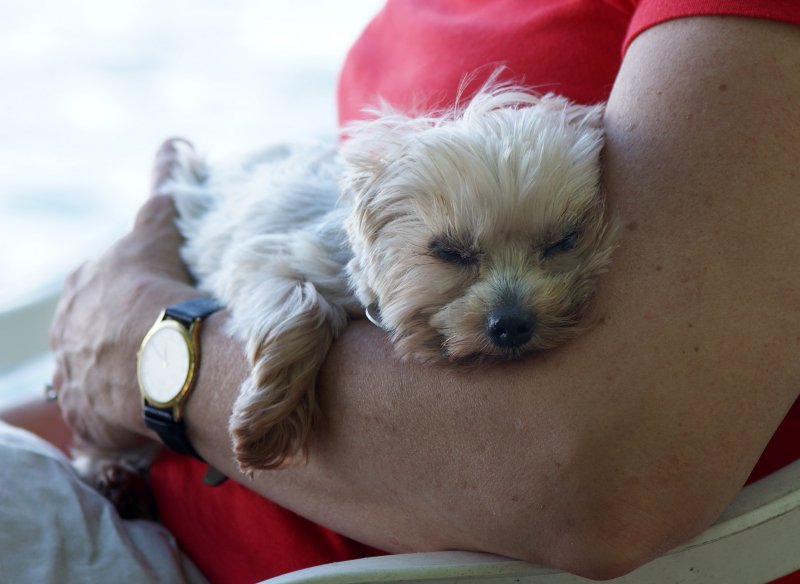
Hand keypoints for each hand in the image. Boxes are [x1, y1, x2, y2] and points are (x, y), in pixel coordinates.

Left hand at [50, 140, 197, 449]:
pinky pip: (101, 417)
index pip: (106, 279)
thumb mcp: (160, 230)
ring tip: (158, 383)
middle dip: (122, 330)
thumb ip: (165, 182)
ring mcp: (73, 375)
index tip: (154, 299)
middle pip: (96, 325)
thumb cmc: (163, 291)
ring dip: (118, 375)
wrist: (167, 361)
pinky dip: (119, 417)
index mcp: (86, 284)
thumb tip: (175, 141)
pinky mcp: (86, 416)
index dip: (132, 287)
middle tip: (165, 339)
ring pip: (94, 370)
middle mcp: (68, 327)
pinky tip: (144, 419)